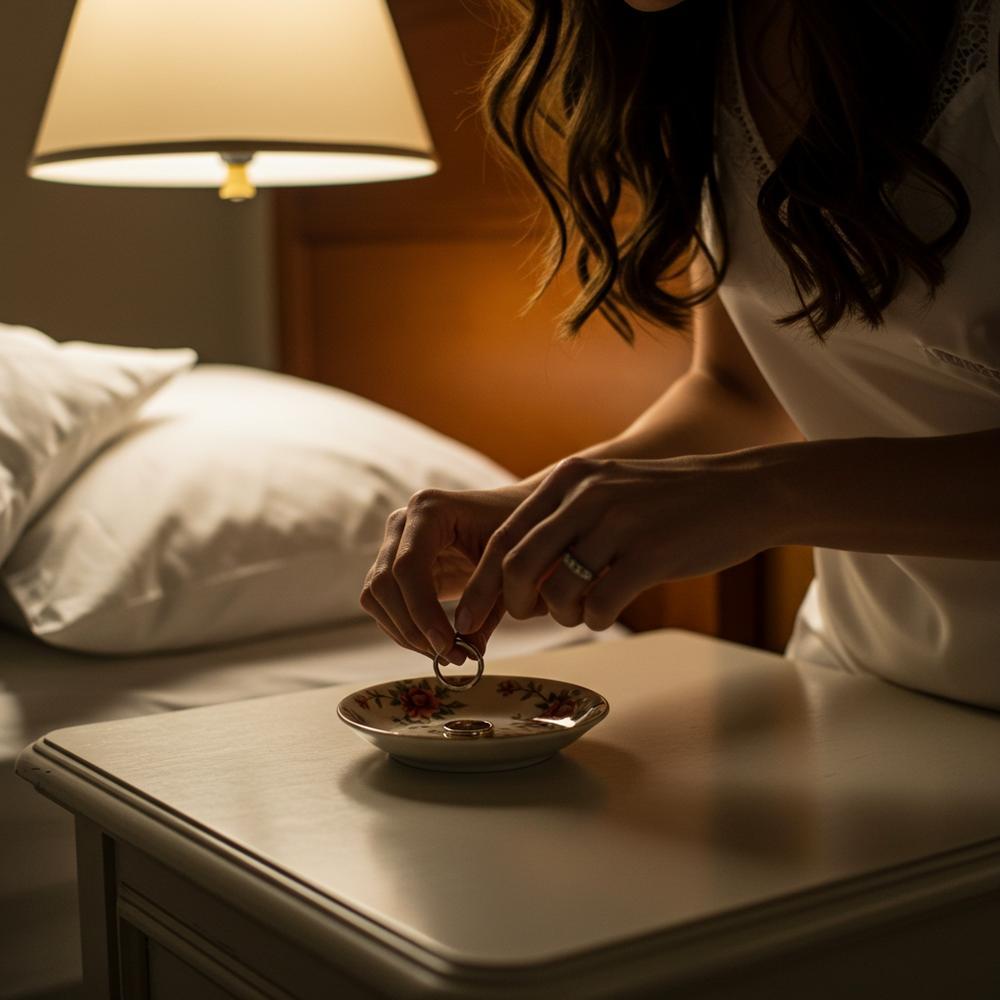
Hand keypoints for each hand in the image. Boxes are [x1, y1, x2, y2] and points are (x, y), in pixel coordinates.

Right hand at [360, 485, 541, 663]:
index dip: (422, 611)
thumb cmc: (517, 531)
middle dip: (413, 628)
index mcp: (429, 509)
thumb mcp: (509, 563)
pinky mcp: (395, 565)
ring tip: (448, 654)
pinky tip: (437, 643)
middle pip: (384, 584)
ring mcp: (394, 542)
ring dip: (405, 633)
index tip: (448, 645)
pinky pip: (382, 603)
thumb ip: (488, 599)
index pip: (408, 566)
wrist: (514, 515)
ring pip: (375, 596)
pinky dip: (405, 629)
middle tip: (451, 657)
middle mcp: (402, 522)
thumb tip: (467, 646)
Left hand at [455, 453, 777, 634]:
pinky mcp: (650, 554)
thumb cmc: (669, 501)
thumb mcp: (607, 490)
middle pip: (517, 567)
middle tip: (524, 619)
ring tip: (581, 609)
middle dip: (510, 606)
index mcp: (569, 480)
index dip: (481, 585)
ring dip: (561, 615)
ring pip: (556, 591)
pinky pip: (599, 605)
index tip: (468, 618)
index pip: (504, 539)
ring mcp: (618, 523)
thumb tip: (515, 577)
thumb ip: (562, 522)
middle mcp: (586, 496)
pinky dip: (595, 620)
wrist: (743, 491)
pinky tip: (608, 611)